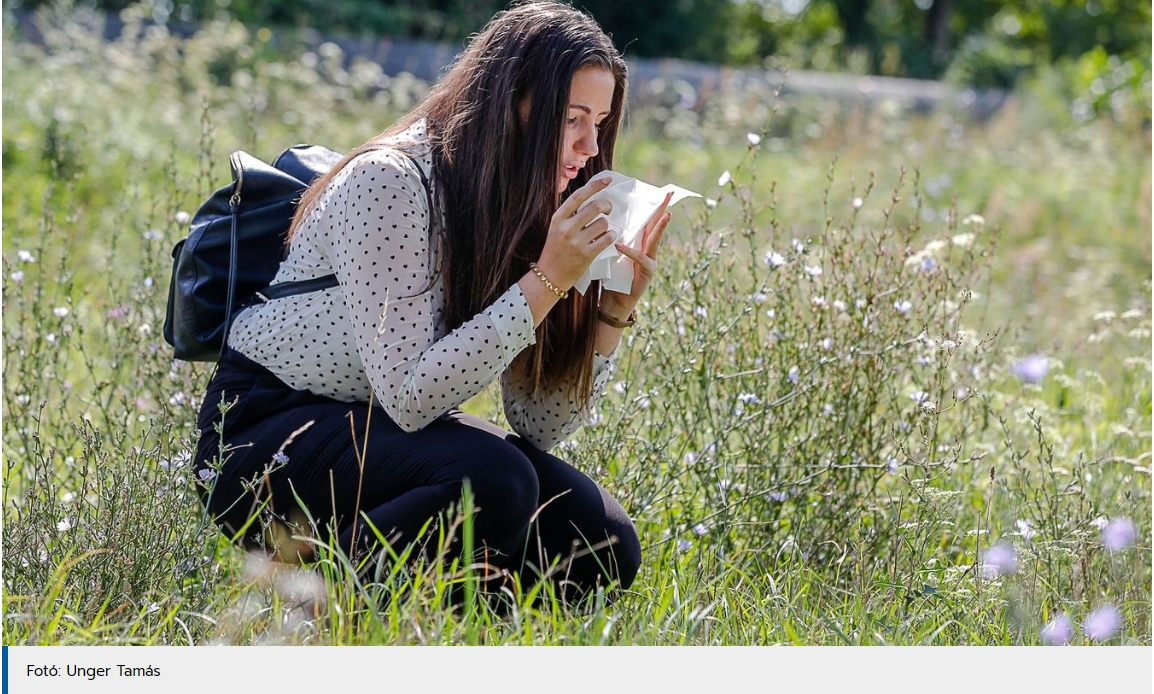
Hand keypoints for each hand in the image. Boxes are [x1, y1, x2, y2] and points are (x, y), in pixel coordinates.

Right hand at [534, 176, 616, 290]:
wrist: (550, 275)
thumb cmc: (556, 249)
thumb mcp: (557, 227)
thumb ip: (571, 214)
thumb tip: (593, 197)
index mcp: (558, 218)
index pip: (579, 195)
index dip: (595, 185)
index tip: (607, 180)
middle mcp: (567, 228)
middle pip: (595, 206)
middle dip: (607, 205)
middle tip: (608, 210)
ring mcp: (577, 242)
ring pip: (603, 223)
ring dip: (607, 224)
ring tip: (603, 230)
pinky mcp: (587, 255)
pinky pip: (607, 238)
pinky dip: (611, 236)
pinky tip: (607, 237)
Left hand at [602, 191, 672, 318]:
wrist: (614, 302)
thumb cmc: (612, 277)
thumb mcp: (611, 253)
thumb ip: (613, 238)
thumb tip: (602, 218)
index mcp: (639, 242)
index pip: (646, 220)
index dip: (651, 206)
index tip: (658, 190)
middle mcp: (647, 249)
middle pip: (656, 225)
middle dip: (663, 209)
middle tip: (671, 194)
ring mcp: (650, 261)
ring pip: (655, 240)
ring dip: (661, 227)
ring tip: (667, 214)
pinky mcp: (647, 273)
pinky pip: (638, 259)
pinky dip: (629, 252)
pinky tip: (621, 245)